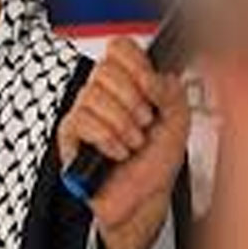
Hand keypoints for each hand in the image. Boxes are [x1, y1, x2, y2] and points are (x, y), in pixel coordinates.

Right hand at [57, 37, 189, 248]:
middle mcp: (103, 93)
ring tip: (132, 143)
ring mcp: (83, 112)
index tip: (151, 90)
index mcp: (128, 83)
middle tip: (144, 123)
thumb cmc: (155, 163)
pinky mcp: (69, 134)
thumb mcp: (179, 121)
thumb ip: (171, 90)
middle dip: (133, 100)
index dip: (136, 65)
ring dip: (123, 125)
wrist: (144, 200)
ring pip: (94, 95)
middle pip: (105, 69)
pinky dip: (107, 139)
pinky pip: (82, 120)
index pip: (119, 48)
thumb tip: (154, 77)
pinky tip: (117, 152)